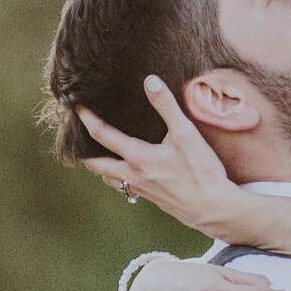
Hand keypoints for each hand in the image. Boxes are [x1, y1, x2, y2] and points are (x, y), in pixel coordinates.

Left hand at [77, 78, 247, 236]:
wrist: (214, 208)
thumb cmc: (202, 172)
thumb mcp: (186, 135)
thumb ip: (167, 107)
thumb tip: (150, 82)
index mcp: (138, 158)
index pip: (102, 136)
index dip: (87, 120)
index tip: (77, 108)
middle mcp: (134, 176)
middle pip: (96, 165)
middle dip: (83, 152)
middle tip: (77, 139)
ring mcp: (142, 190)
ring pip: (110, 179)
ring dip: (102, 167)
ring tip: (101, 153)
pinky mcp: (153, 199)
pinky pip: (127, 187)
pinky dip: (119, 177)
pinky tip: (129, 170)